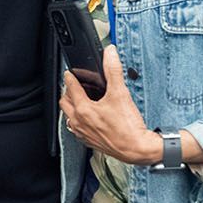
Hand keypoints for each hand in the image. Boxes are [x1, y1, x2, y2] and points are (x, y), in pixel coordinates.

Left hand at [58, 46, 160, 164]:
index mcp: (83, 109)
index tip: (70, 73)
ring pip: (69, 117)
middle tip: (74, 86)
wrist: (136, 149)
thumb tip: (110, 53)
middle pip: (65, 103)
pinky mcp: (88, 141)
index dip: (70, 77)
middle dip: (68, 92)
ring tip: (79, 101)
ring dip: (71, 107)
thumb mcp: (120, 93)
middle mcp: (79, 122)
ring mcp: (82, 133)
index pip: (71, 88)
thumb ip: (113, 70)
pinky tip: (87, 119)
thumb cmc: (128, 127)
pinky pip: (76, 129)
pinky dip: (78, 121)